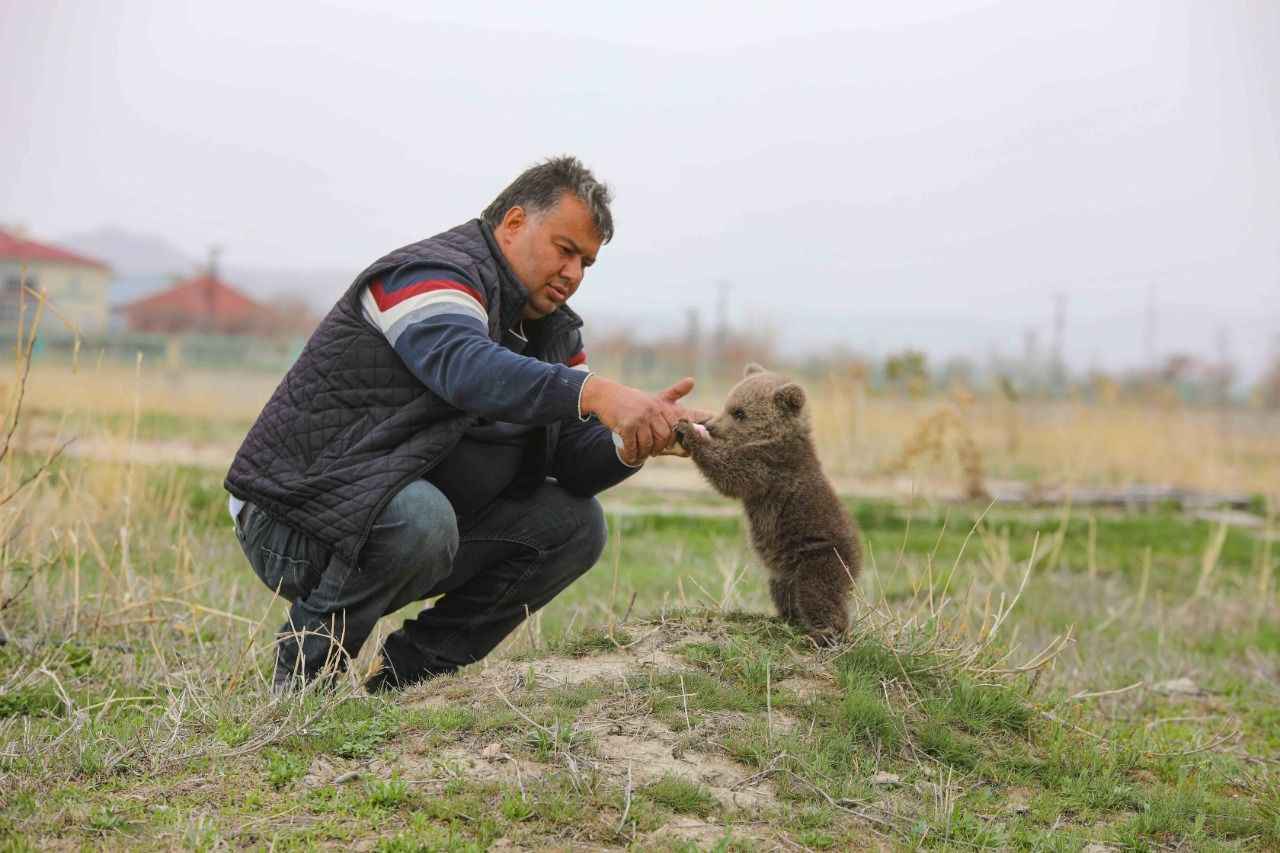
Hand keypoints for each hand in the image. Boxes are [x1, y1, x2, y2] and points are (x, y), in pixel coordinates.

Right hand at [581, 375, 697, 463]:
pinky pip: (632, 446)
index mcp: (660, 405)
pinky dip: (631, 454)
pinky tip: (629, 455)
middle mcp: (652, 411)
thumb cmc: (631, 399)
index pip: (673, 428)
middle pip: (663, 438)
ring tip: (639, 454)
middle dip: (657, 448)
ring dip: (643, 453)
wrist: (605, 395)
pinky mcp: (626, 426)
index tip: (664, 445)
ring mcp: (639, 418)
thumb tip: (692, 381)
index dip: (669, 440)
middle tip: (651, 452)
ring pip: (647, 444)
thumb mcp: (653, 396)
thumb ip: (674, 393)